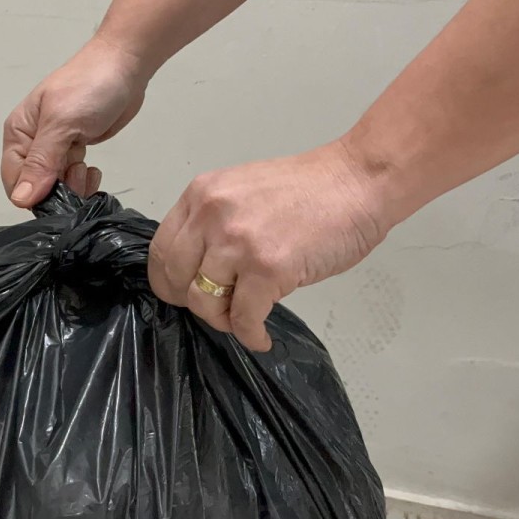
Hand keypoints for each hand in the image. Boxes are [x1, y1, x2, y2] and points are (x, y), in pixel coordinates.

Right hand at [2, 38, 147, 207]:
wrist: (125, 67)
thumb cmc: (90, 85)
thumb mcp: (61, 123)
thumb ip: (41, 162)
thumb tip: (22, 198)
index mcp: (19, 132)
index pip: (13, 179)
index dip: (33, 193)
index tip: (57, 191)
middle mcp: (33, 142)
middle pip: (35, 185)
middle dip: (57, 189)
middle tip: (77, 172)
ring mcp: (55, 147)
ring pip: (55, 185)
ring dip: (73, 185)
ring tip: (86, 166)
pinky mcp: (75, 149)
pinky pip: (72, 177)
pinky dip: (84, 179)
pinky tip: (93, 168)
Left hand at [148, 142, 390, 350]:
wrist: (357, 182)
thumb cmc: (311, 190)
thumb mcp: (242, 194)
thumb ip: (214, 224)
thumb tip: (199, 269)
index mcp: (201, 194)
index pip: (161, 250)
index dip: (169, 280)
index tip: (185, 293)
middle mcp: (210, 215)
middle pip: (174, 278)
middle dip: (192, 303)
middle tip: (217, 310)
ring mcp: (237, 242)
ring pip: (203, 302)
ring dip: (223, 320)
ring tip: (244, 320)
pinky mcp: (267, 268)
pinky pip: (243, 318)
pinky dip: (251, 335)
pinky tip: (261, 337)